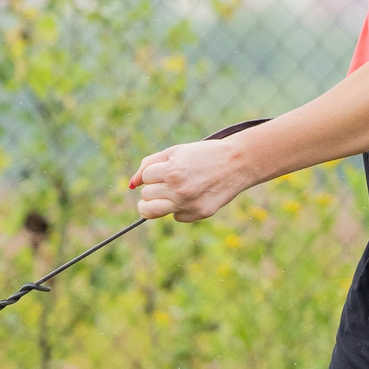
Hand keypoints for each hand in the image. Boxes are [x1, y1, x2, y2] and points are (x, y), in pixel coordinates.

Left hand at [130, 138, 249, 222]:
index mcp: (172, 172)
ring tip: (169, 194)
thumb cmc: (204, 155)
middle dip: (154, 188)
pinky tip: (192, 197)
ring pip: (151, 212)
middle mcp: (178, 191)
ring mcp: (188, 205)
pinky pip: (175, 217)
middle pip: (146, 195)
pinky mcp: (198, 214)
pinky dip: (179, 209)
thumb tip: (131, 184)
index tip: (165, 169)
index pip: (146, 179)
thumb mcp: (175, 152)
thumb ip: (150, 164)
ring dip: (155, 203)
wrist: (236, 164)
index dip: (153, 173)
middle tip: (168, 182)